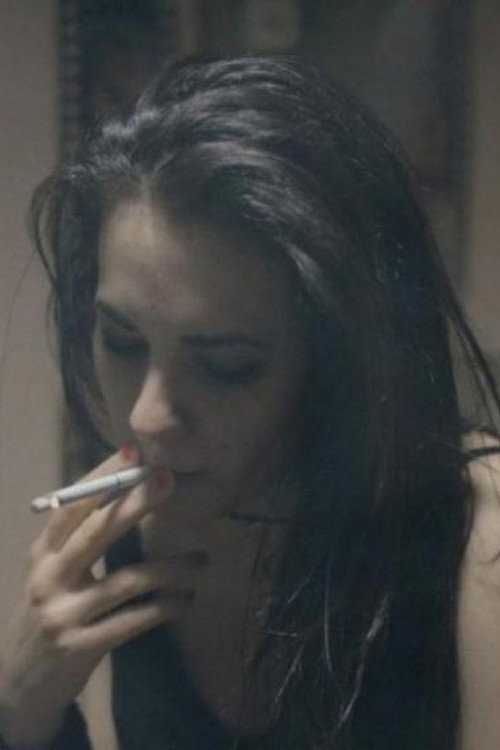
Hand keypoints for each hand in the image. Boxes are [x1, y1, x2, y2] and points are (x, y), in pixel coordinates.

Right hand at [0, 452, 196, 748]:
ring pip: (126, 580)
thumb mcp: (54, 572)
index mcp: (42, 553)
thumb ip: (80, 539)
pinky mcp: (81, 647)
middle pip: (96, 533)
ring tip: (202, 561)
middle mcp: (48, 578)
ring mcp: (63, 614)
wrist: (21, 682)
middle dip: (135, 503)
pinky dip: (165, 607)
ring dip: (171, 567)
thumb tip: (127, 490)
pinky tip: (187, 599)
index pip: (72, 506)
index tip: (134, 453)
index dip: (102, 478)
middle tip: (170, 481)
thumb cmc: (51, 611)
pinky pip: (133, 620)